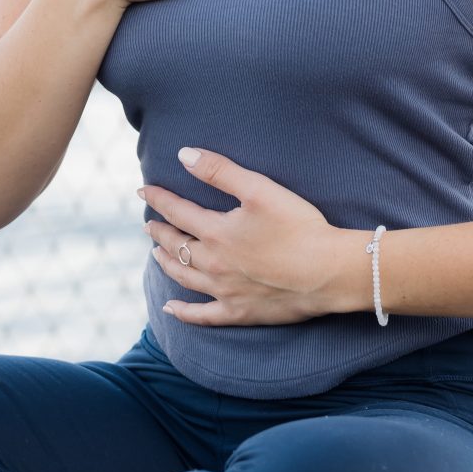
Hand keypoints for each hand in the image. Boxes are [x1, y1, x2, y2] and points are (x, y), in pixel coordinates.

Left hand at [139, 146, 348, 324]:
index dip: (158, 199)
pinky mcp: (240, 312)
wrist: (328, 271)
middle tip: (149, 224)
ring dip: (166, 263)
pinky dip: (184, 312)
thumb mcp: (259, 189)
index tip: (143, 192)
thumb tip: (183, 155)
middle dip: (159, 232)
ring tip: (155, 254)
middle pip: (175, 246)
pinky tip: (171, 308)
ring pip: (183, 277)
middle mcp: (213, 264)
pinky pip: (203, 316)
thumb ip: (219, 170)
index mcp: (216, 232)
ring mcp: (224, 291)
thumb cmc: (298, 226)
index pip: (177, 211)